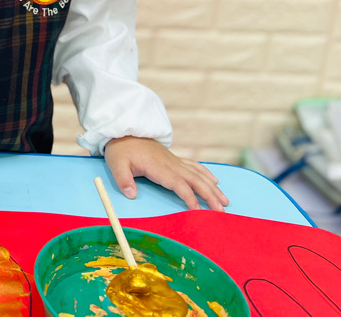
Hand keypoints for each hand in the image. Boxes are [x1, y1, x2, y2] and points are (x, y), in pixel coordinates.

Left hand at [104, 136, 229, 210]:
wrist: (124, 130)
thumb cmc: (120, 150)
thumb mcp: (115, 164)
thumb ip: (123, 179)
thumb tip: (131, 195)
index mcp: (157, 167)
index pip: (177, 183)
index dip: (189, 197)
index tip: (198, 211)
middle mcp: (170, 163)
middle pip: (195, 180)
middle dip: (210, 196)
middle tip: (221, 211)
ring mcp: (174, 160)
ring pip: (198, 174)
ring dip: (213, 187)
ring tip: (225, 201)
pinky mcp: (174, 158)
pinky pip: (194, 165)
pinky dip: (206, 173)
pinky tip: (215, 181)